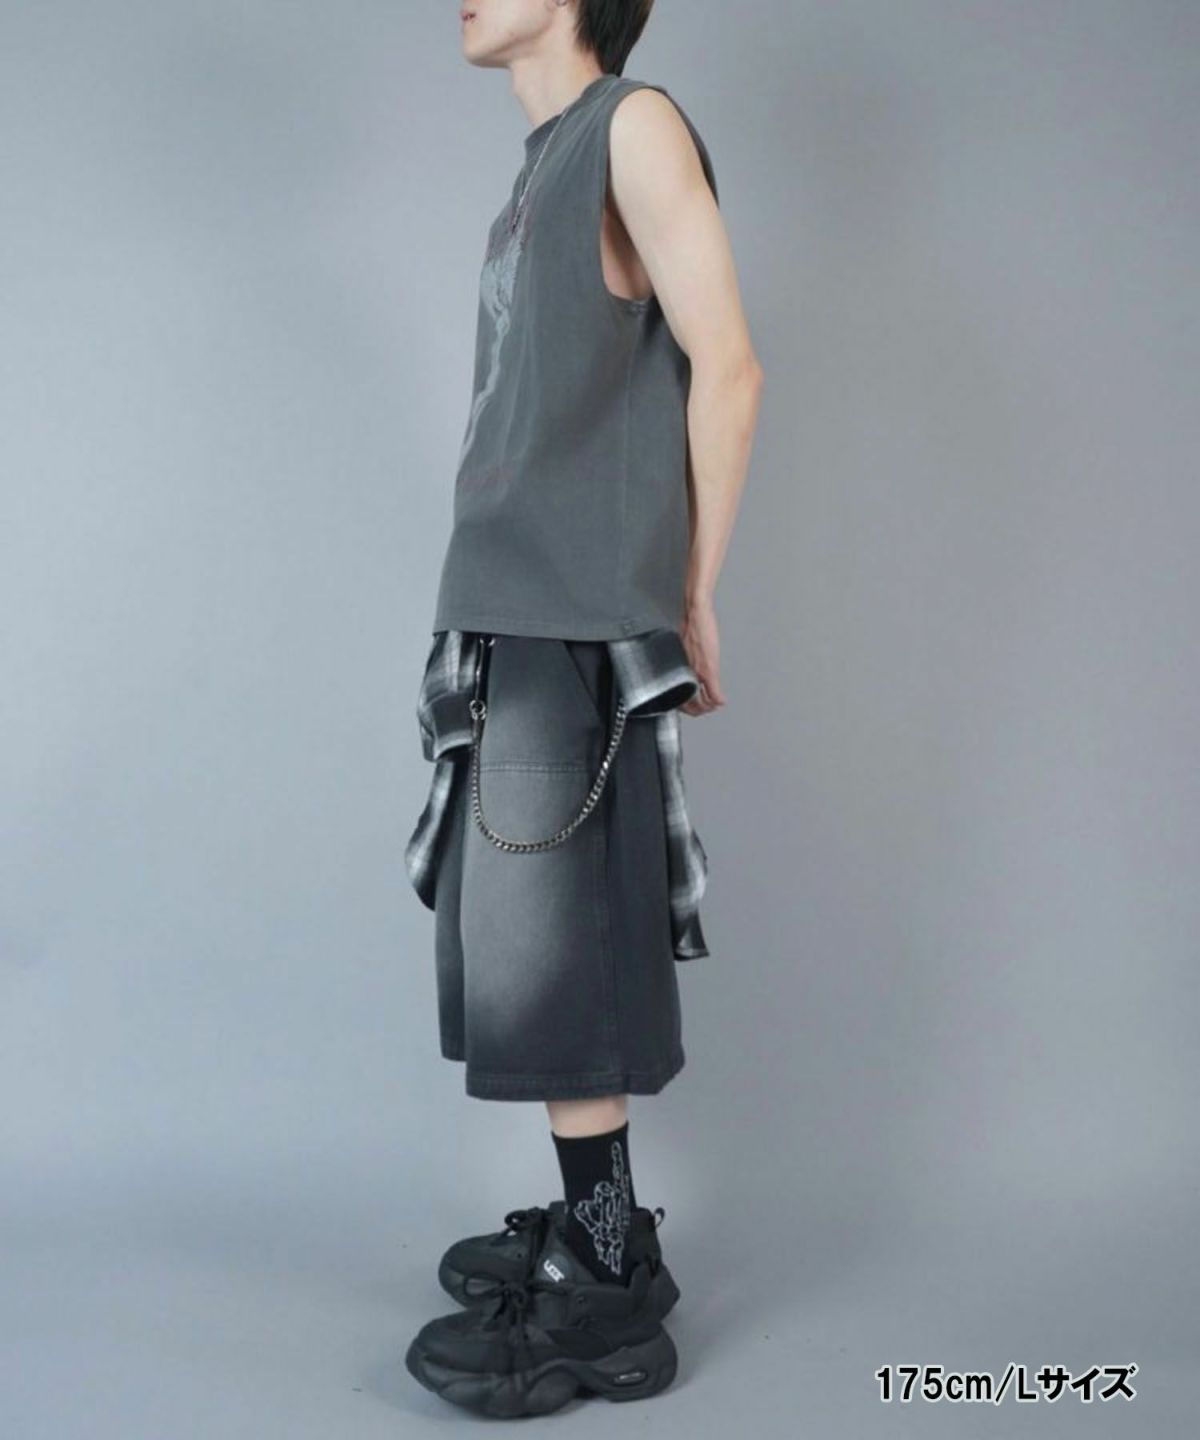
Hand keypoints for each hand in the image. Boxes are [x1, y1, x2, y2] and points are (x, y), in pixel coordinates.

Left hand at [679, 597, 724, 715]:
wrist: (695, 613)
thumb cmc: (689, 625)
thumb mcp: (680, 646)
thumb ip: (682, 658)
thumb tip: (683, 662)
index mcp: (677, 669)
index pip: (678, 696)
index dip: (685, 705)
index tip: (691, 705)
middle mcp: (685, 673)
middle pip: (689, 703)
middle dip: (698, 710)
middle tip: (705, 708)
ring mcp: (697, 672)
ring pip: (702, 701)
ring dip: (709, 706)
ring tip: (714, 705)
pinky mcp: (709, 668)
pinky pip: (713, 692)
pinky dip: (718, 699)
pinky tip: (722, 701)